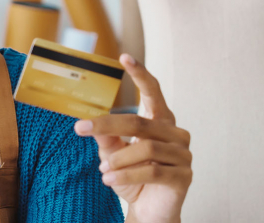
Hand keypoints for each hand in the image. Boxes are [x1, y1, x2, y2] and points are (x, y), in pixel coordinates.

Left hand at [75, 54, 191, 222]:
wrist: (149, 210)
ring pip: (145, 148)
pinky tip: (109, 179)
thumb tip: (92, 122)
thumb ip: (107, 137)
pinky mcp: (184, 177)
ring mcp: (184, 155)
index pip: (153, 93)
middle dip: (106, 124)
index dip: (140, 74)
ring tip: (102, 170)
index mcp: (161, 122)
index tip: (124, 57)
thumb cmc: (132, 177)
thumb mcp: (113, 155)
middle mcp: (176, 134)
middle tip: (80, 128)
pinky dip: (125, 175)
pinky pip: (151, 171)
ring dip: (117, 160)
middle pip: (139, 122)